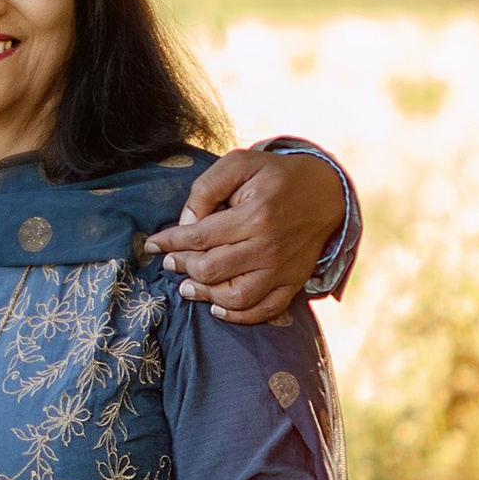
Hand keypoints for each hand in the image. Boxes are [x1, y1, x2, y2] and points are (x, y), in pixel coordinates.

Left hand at [144, 147, 344, 325]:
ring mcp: (283, 269)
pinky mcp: (293, 282)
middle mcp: (269, 247)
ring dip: (204, 295)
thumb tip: (186, 223)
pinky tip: (217, 307)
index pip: (199, 237)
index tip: (152, 245)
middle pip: (211, 270)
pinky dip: (238, 316)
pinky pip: (264, 311)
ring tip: (187, 287)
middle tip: (170, 263)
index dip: (170, 243)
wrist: (326, 192)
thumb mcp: (240, 163)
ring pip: (234, 297)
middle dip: (183, 267)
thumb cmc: (276, 176)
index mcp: (255, 215)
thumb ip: (207, 188)